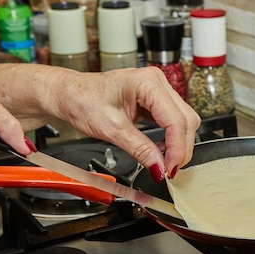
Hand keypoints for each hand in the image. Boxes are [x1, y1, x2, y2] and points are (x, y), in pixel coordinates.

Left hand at [0, 64, 199, 180]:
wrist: (69, 94)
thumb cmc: (82, 100)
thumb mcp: (111, 129)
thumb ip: (140, 149)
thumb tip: (159, 167)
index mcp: (147, 83)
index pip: (176, 120)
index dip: (177, 148)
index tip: (170, 169)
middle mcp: (157, 82)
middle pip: (186, 120)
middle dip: (181, 148)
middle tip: (169, 171)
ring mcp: (158, 90)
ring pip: (184, 121)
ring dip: (178, 144)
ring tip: (164, 163)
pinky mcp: (156, 99)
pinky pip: (173, 120)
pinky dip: (171, 138)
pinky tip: (162, 151)